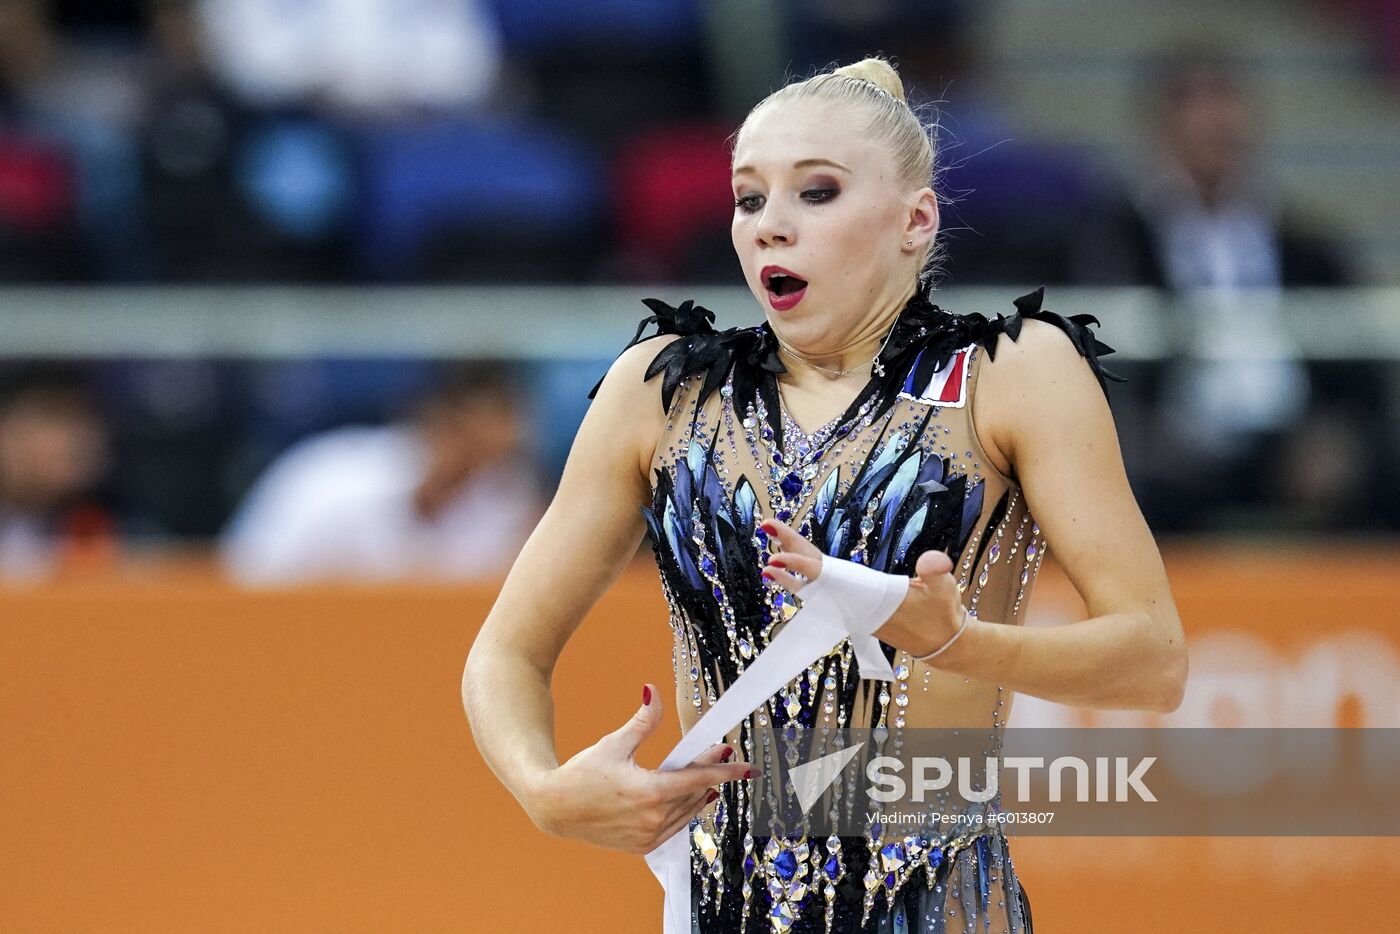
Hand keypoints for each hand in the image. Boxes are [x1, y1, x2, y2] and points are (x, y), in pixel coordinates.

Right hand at [524, 683, 750, 854]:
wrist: (555, 808)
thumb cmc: (582, 773)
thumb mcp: (614, 743)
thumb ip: (643, 721)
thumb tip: (653, 690)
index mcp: (650, 792)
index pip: (700, 779)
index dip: (726, 772)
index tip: (746, 767)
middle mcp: (653, 819)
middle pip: (696, 793)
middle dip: (710, 773)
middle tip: (719, 754)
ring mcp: (648, 836)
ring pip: (688, 813)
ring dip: (699, 793)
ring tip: (709, 777)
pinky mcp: (641, 846)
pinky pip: (674, 828)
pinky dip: (684, 812)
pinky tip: (690, 799)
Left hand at [759, 518, 965, 658]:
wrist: (942, 642)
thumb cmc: (942, 613)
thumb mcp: (943, 589)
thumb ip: (935, 572)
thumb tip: (932, 561)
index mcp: (869, 596)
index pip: (828, 576)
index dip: (803, 565)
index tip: (778, 556)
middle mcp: (854, 603)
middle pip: (814, 573)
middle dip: (789, 550)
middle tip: (766, 525)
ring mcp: (852, 605)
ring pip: (815, 580)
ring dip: (792, 562)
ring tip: (768, 544)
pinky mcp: (854, 606)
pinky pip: (822, 587)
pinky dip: (804, 575)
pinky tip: (786, 570)